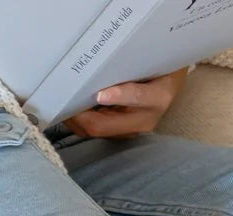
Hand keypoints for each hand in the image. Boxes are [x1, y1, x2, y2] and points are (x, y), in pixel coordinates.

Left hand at [66, 68, 188, 139]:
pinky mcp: (122, 135)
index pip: (136, 97)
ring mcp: (133, 132)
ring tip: (63, 106)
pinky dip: (82, 122)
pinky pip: (96, 132)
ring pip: (96, 132)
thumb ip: (130, 67)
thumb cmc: (158, 69)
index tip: (99, 93)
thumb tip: (101, 67)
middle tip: (63, 101)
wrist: (168, 86)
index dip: (117, 96)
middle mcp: (145, 120)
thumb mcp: (150, 63)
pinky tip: (72, 112)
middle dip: (80, 116)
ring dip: (77, 121)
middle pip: (104, 126)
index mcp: (158, 97)